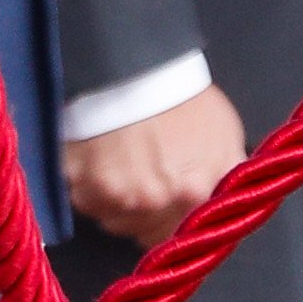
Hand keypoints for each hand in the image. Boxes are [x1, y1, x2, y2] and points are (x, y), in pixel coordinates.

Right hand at [63, 82, 245, 240]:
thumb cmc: (183, 97)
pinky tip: (95, 156)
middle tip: (136, 174)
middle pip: (134, 228)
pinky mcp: (76, 178)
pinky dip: (82, 182)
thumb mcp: (226, 139)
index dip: (164, 222)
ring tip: (115, 162)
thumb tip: (222, 206)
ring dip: (107, 198)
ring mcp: (109, 193)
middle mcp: (150, 203)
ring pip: (104, 215)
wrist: (137, 64)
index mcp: (190, 197)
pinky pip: (77, 196)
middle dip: (135, 209)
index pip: (172, 237)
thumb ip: (225, 181)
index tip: (159, 206)